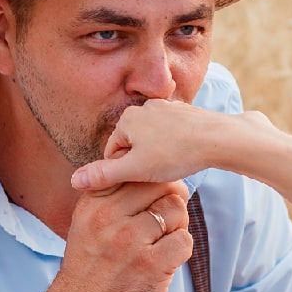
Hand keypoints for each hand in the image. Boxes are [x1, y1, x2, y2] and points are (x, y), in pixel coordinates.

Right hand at [43, 179, 192, 291]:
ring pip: (176, 210)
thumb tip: (153, 181)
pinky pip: (183, 241)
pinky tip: (166, 262)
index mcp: (93, 204)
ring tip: (163, 244)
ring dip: (177, 226)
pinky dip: (181, 250)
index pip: (136, 172)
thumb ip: (112, 202)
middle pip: (160, 186)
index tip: (154, 201)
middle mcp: (108, 217)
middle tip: (167, 222)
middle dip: (171, 200)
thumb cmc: (87, 273)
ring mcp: (129, 241)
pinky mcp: (148, 266)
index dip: (154, 183)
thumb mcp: (86, 227)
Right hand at [72, 101, 258, 191]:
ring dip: (158, 156)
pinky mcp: (186, 113)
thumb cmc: (176, 154)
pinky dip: (175, 148)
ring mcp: (167, 108)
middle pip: (133, 145)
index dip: (123, 173)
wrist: (218, 138)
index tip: (138, 183)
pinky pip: (172, 135)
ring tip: (172, 169)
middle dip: (141, 164)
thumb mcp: (135, 170)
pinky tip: (185, 159)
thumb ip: (104, 175)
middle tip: (156, 178)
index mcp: (127, 119)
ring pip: (153, 140)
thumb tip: (73, 181)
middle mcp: (144, 107)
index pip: (112, 153)